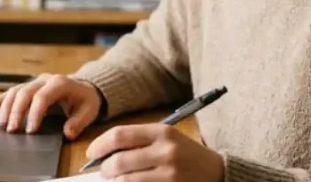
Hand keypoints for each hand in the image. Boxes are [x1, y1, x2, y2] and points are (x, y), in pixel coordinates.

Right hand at [0, 73, 102, 139]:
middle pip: (25, 93)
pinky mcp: (28, 86)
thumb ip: (79, 122)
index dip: (35, 113)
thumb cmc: (85, 100)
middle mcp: (44, 79)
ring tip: (2, 125)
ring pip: (15, 91)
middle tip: (12, 130)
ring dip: (6, 107)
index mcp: (60, 83)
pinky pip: (11, 91)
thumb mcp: (89, 111)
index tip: (31, 130)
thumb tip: (67, 132)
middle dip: (17, 112)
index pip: (42, 97)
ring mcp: (35, 82)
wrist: (84, 89)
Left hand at [86, 124, 223, 181]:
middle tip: (104, 171)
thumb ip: (139, 142)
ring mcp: (170, 174)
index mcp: (163, 132)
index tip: (91, 154)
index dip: (100, 145)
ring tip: (116, 181)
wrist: (219, 173)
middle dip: (106, 169)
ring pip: (127, 181)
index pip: (120, 135)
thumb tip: (104, 155)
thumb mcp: (168, 139)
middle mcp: (166, 152)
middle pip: (120, 161)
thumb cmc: (187, 155)